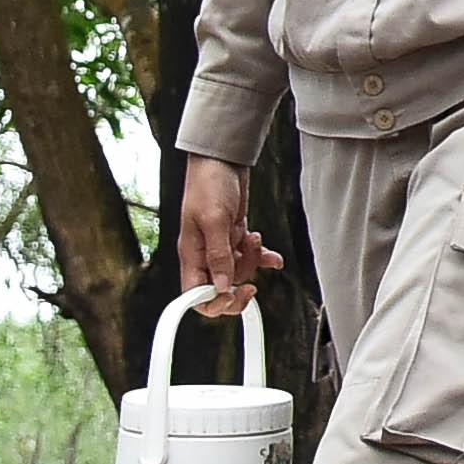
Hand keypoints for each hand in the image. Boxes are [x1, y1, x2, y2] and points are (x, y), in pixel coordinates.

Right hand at [174, 155, 277, 314]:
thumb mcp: (214, 219)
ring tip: (253, 238)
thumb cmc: (208, 183)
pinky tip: (272, 256)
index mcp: (191, 255)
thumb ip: (219, 255)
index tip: (232, 295)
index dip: (213, 304)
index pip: (194, 296)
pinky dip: (263, 257)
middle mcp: (204, 254)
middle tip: (251, 282)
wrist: (222, 160)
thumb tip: (221, 286)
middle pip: (220, 289)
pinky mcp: (234, 236)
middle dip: (238, 285)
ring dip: (251, 260)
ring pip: (238, 272)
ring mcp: (220, 246)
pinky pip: (250, 256)